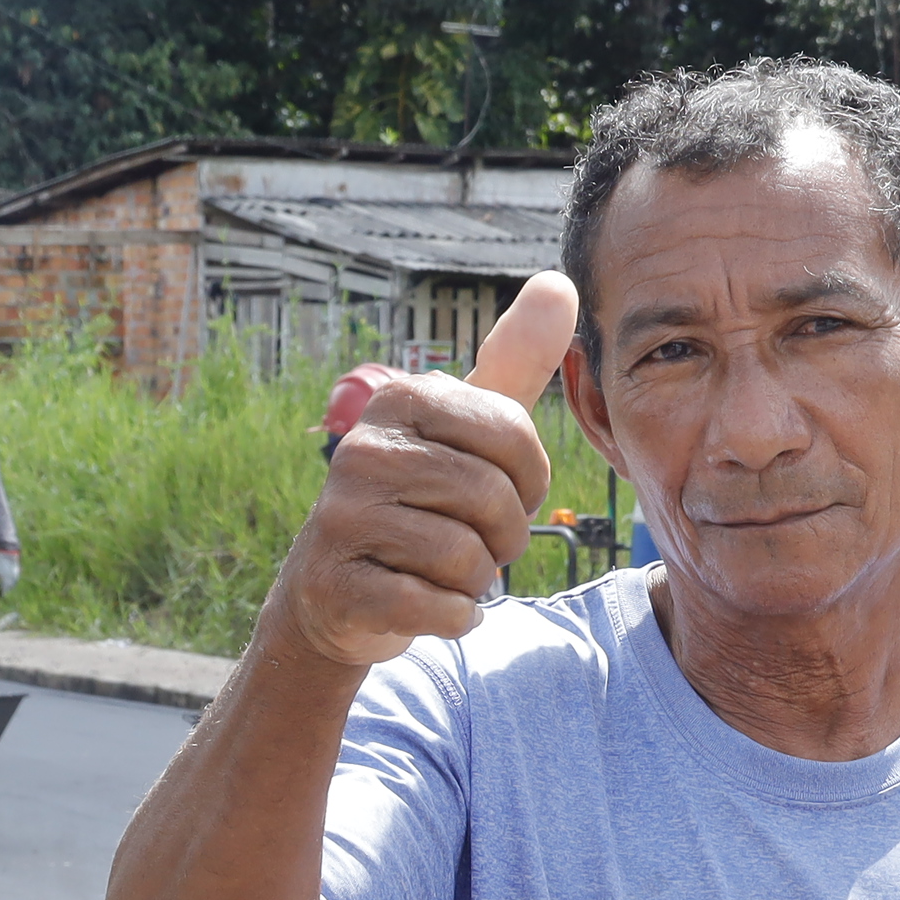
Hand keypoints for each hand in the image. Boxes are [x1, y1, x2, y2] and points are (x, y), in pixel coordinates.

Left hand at [0, 543, 21, 597]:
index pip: (4, 592)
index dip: (2, 594)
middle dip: (5, 590)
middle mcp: (12, 581)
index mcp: (6, 582)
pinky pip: (15, 580)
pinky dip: (11, 581)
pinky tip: (8, 578)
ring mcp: (16, 577)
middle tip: (1, 590)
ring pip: (12, 585)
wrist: (8, 554)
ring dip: (8, 586)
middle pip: (9, 589)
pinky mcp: (18, 573)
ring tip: (4, 584)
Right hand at [262, 273, 573, 671]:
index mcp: (402, 399)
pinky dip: (452, 615)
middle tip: (472, 538)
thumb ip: (516, 362)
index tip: (498, 490)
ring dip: (475, 578)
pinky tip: (427, 602)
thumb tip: (559, 283)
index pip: (515, 437)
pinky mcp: (339, 585)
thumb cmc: (422, 499)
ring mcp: (343, 518)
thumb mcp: (468, 428)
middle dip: (503, 535)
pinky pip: (439, 608)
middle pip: (493, 501)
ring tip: (443, 568)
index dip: (528, 480)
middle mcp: (364, 449)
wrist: (341, 589)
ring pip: (468, 560)